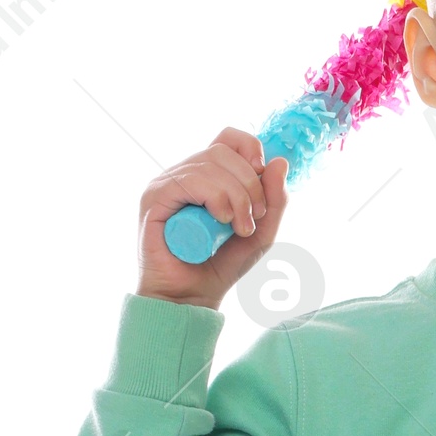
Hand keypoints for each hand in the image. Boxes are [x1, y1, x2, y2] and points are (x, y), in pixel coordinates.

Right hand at [137, 127, 289, 306]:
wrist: (191, 297)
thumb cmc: (220, 266)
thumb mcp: (260, 233)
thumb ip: (274, 201)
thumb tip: (280, 161)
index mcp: (207, 175)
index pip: (228, 139)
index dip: (249, 148)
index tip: (262, 174)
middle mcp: (184, 174)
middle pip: (223, 152)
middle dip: (250, 184)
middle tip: (254, 219)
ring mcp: (166, 183)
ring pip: (210, 164)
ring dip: (237, 196)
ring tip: (238, 228)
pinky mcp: (154, 197)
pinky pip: (191, 180)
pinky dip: (215, 198)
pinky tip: (221, 221)